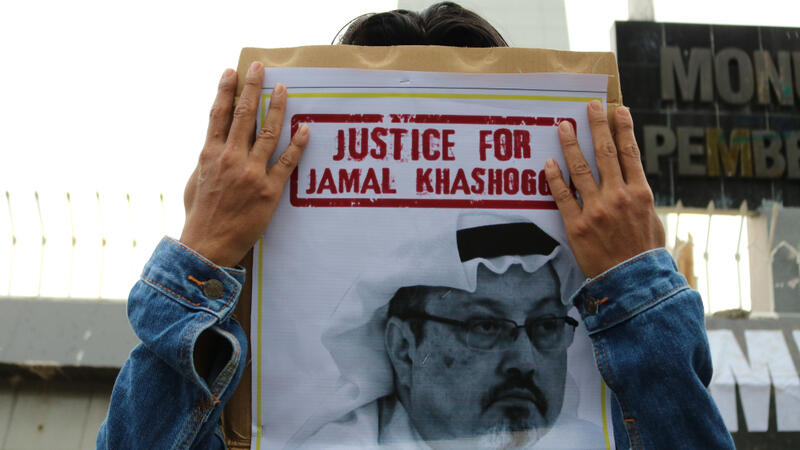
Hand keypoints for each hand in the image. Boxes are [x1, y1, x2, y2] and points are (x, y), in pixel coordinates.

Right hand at [180, 61, 309, 266]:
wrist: (207, 244)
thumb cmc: (200, 214)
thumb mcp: (196, 181)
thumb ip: (207, 159)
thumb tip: (214, 143)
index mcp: (209, 154)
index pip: (218, 115)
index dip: (225, 91)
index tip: (232, 71)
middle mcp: (230, 158)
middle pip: (243, 115)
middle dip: (252, 88)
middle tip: (260, 67)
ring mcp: (250, 173)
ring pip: (267, 132)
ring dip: (277, 108)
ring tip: (284, 89)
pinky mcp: (268, 190)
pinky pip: (287, 162)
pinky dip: (297, 144)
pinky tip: (304, 128)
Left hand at [544, 101, 664, 277]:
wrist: (633, 283)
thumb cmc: (645, 253)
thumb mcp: (652, 220)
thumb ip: (640, 198)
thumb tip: (631, 181)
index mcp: (640, 193)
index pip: (630, 153)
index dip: (624, 129)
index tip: (618, 110)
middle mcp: (618, 196)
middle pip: (605, 153)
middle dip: (598, 126)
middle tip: (590, 106)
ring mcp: (596, 210)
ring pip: (580, 169)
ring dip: (571, 145)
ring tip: (564, 126)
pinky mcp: (577, 225)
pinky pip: (562, 196)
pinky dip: (554, 178)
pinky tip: (549, 163)